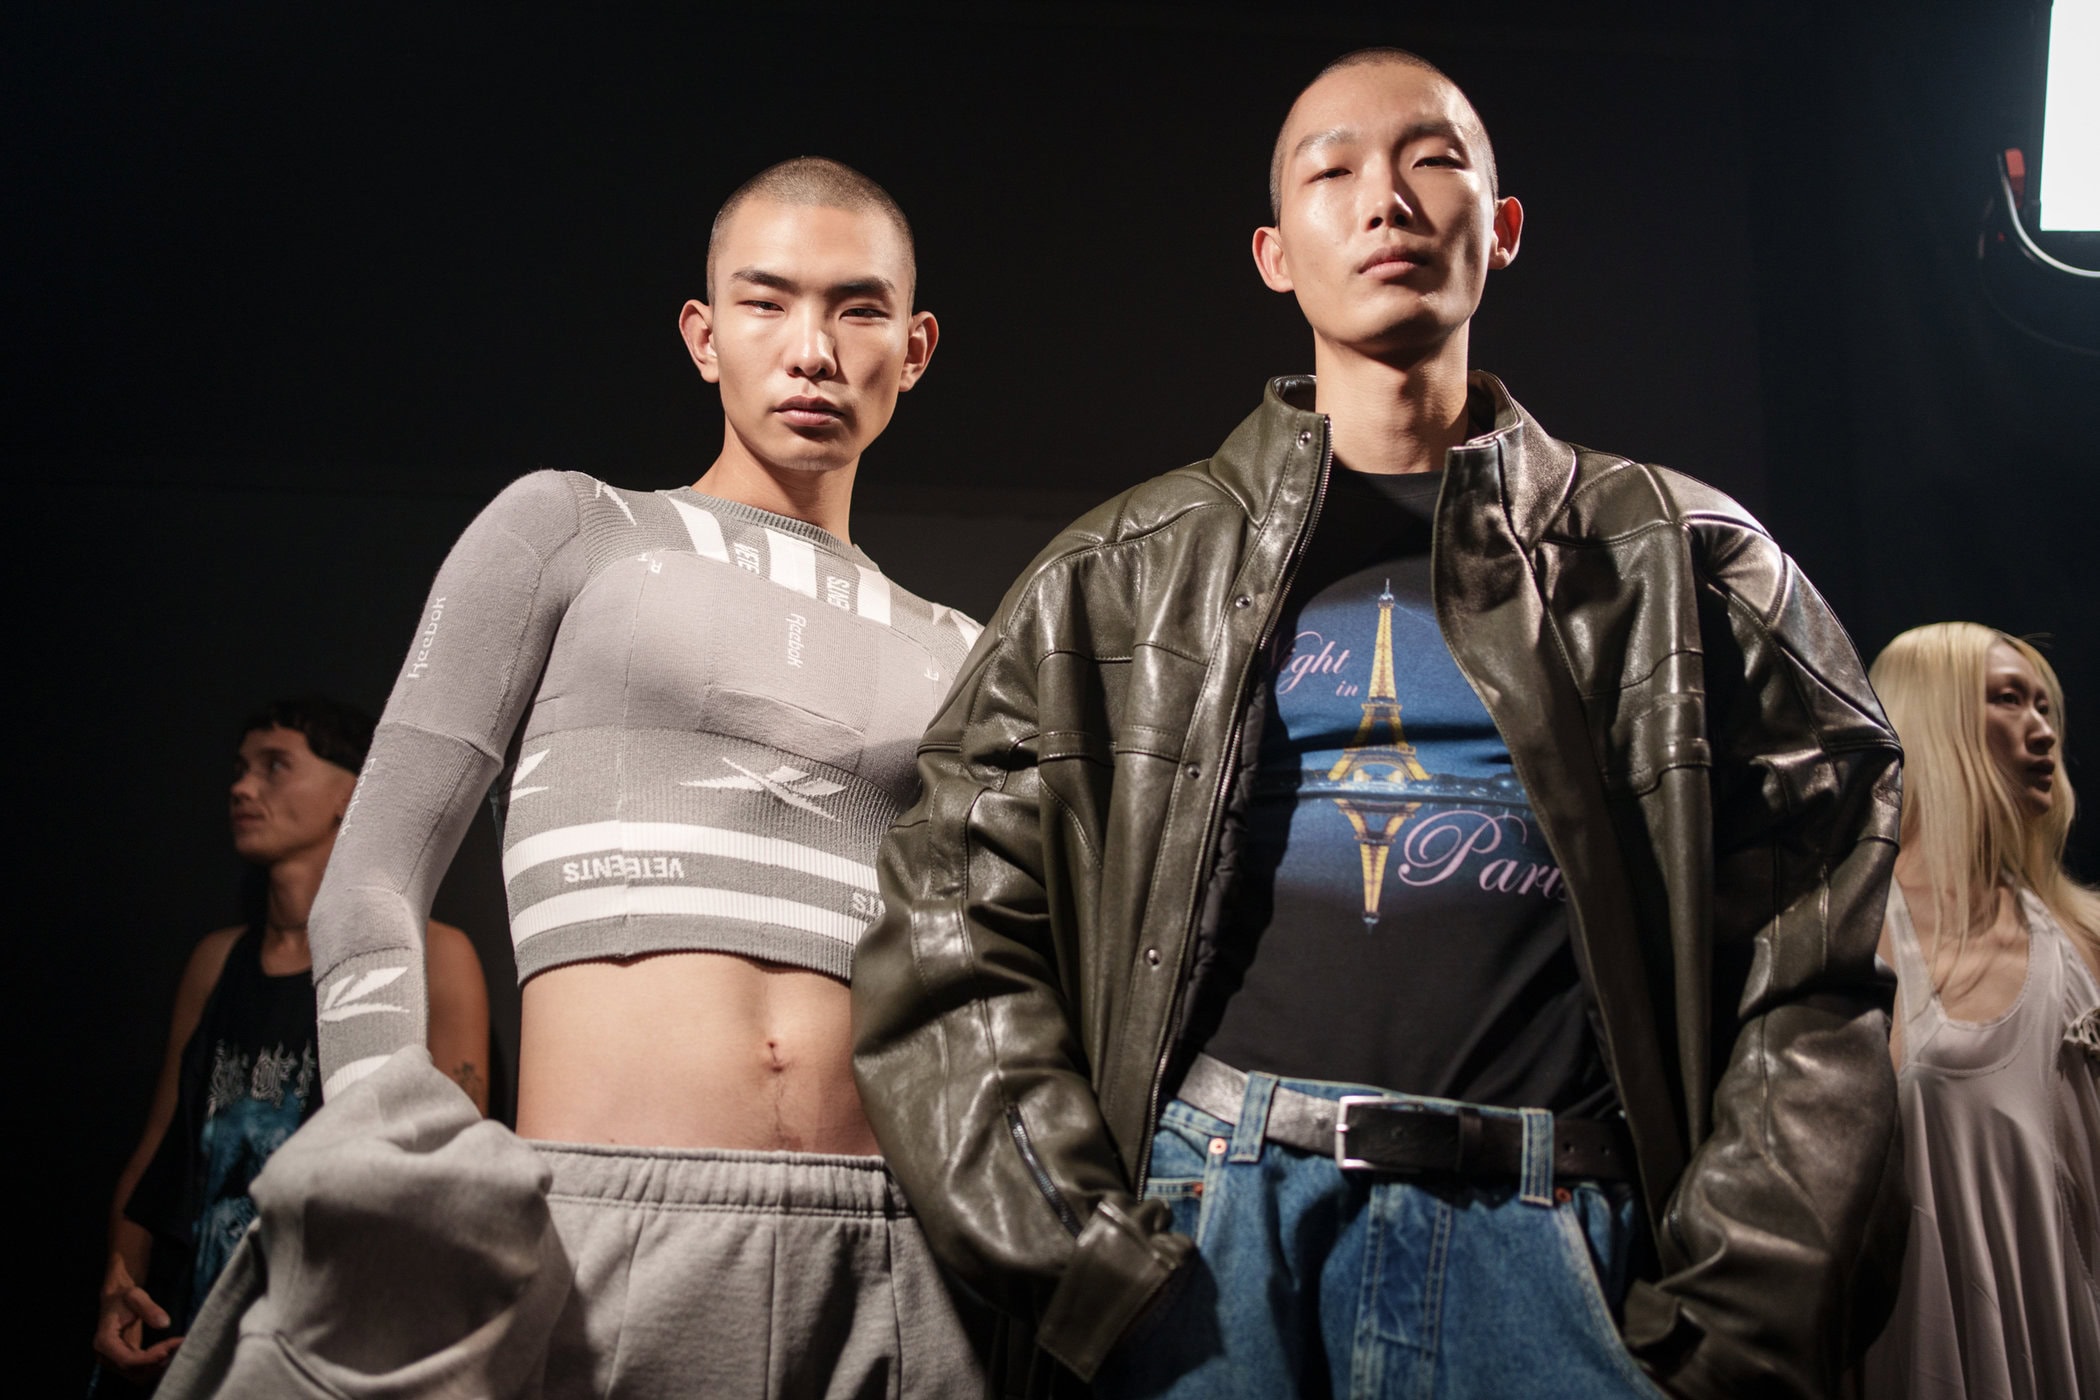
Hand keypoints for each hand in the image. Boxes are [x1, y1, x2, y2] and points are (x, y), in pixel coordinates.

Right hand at [93, 1267, 180, 1381]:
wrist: (118, 1299)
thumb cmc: (125, 1296)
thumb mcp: (136, 1296)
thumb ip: (149, 1308)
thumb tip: (164, 1323)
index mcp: (104, 1341)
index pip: (126, 1360)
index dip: (148, 1358)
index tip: (167, 1349)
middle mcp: (106, 1356)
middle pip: (134, 1370)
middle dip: (157, 1361)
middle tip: (179, 1346)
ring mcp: (115, 1361)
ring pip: (139, 1374)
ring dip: (159, 1365)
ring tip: (178, 1348)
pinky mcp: (125, 1360)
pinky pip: (142, 1369)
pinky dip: (157, 1363)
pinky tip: (172, 1350)